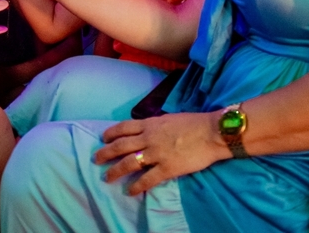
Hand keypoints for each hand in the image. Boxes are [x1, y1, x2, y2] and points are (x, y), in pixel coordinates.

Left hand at [94, 113, 227, 195]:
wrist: (212, 132)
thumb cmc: (194, 123)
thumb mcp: (169, 118)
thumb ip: (156, 125)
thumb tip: (148, 129)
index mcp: (150, 123)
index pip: (124, 127)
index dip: (111, 133)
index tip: (103, 138)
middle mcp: (149, 138)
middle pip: (121, 145)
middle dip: (106, 153)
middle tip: (96, 159)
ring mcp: (156, 153)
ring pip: (129, 163)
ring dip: (116, 171)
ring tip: (107, 177)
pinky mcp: (167, 168)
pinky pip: (147, 179)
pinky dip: (136, 186)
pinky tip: (130, 191)